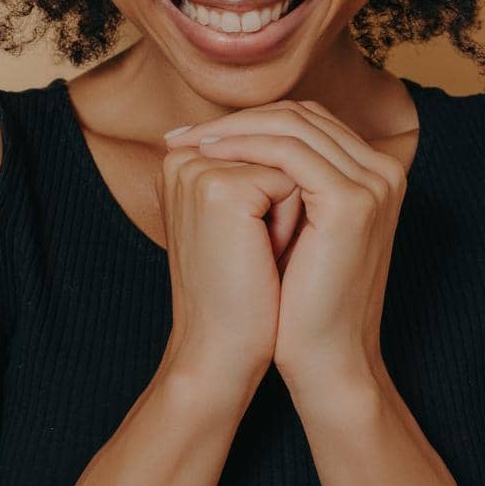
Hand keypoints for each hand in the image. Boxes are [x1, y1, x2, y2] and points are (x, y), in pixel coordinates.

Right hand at [155, 142, 299, 392]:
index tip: (246, 242)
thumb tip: (302, 134)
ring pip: (288, 161)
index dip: (277, 192)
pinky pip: (291, 181)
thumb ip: (254, 170)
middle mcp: (183, 157)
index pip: (263, 142)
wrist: (222, 350)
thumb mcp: (244, 219)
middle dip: (284, 197)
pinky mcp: (222, 188)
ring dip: (290, 209)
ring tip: (256, 253)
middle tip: (252, 251)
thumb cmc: (242, 291)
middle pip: (277, 146)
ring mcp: (199, 169)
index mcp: (182, 161)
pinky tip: (262, 257)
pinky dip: (292, 221)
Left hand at [165, 100, 408, 390]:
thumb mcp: (291, 227)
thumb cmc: (299, 300)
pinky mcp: (352, 201)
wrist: (324, 357)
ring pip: (293, 126)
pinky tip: (209, 156)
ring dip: (235, 129)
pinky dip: (244, 146)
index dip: (250, 120)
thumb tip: (221, 140)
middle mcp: (383, 170)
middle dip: (237, 119)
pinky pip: (289, 153)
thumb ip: (278, 181)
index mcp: (372, 173)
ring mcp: (373, 183)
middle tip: (185, 135)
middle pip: (301, 115)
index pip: (306, 120)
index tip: (196, 135)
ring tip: (191, 144)